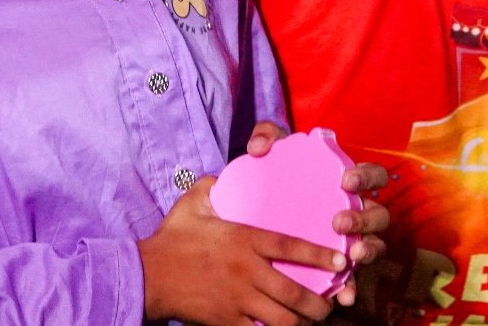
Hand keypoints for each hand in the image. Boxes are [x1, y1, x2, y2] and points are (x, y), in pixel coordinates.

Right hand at [139, 175, 345, 325]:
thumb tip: (224, 176)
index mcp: (243, 240)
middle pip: (294, 292)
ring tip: (311, 322)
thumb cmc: (172, 238)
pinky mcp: (225, 321)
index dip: (319, 255)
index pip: (291, 247)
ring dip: (301, 323)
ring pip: (281, 319)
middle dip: (318, 303)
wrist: (147, 275)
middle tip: (330, 305)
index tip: (340, 261)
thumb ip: (213, 186)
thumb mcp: (193, 204)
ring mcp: (236, 299)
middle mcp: (245, 271)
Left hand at [245, 123, 390, 308]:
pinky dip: (351, 287)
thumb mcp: (272, 154)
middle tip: (339, 222)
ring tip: (349, 257)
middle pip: (379, 215)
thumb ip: (266, 138)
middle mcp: (357, 212)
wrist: (257, 211)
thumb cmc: (276, 177)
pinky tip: (343, 296)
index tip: (346, 180)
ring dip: (367, 251)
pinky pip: (354, 279)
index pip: (373, 175)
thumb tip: (258, 147)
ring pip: (374, 247)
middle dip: (364, 220)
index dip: (367, 177)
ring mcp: (352, 241)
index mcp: (348, 184)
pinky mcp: (339, 267)